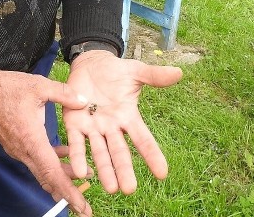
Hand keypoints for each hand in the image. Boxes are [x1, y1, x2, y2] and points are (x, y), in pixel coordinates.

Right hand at [0, 49, 94, 215]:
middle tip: (86, 206)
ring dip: (61, 176)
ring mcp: (18, 150)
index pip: (52, 173)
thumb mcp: (39, 85)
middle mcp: (23, 150)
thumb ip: (64, 94)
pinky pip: (36, 161)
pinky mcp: (15, 147)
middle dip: (68, 192)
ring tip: (84, 175)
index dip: (68, 191)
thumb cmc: (8, 87)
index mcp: (31, 139)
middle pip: (48, 179)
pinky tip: (64, 154)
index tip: (81, 206)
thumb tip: (85, 101)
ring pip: (42, 171)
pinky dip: (51, 163)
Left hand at [63, 51, 182, 194]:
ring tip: (110, 188)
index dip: (152, 155)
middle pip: (120, 152)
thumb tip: (179, 73)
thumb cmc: (115, 71)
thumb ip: (154, 76)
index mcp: (128, 117)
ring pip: (99, 152)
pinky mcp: (74, 123)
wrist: (90, 63)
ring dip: (104, 170)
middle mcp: (111, 127)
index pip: (143, 139)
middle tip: (129, 189)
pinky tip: (79, 171)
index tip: (162, 174)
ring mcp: (93, 127)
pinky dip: (78, 156)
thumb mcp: (136, 72)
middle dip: (124, 170)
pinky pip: (76, 142)